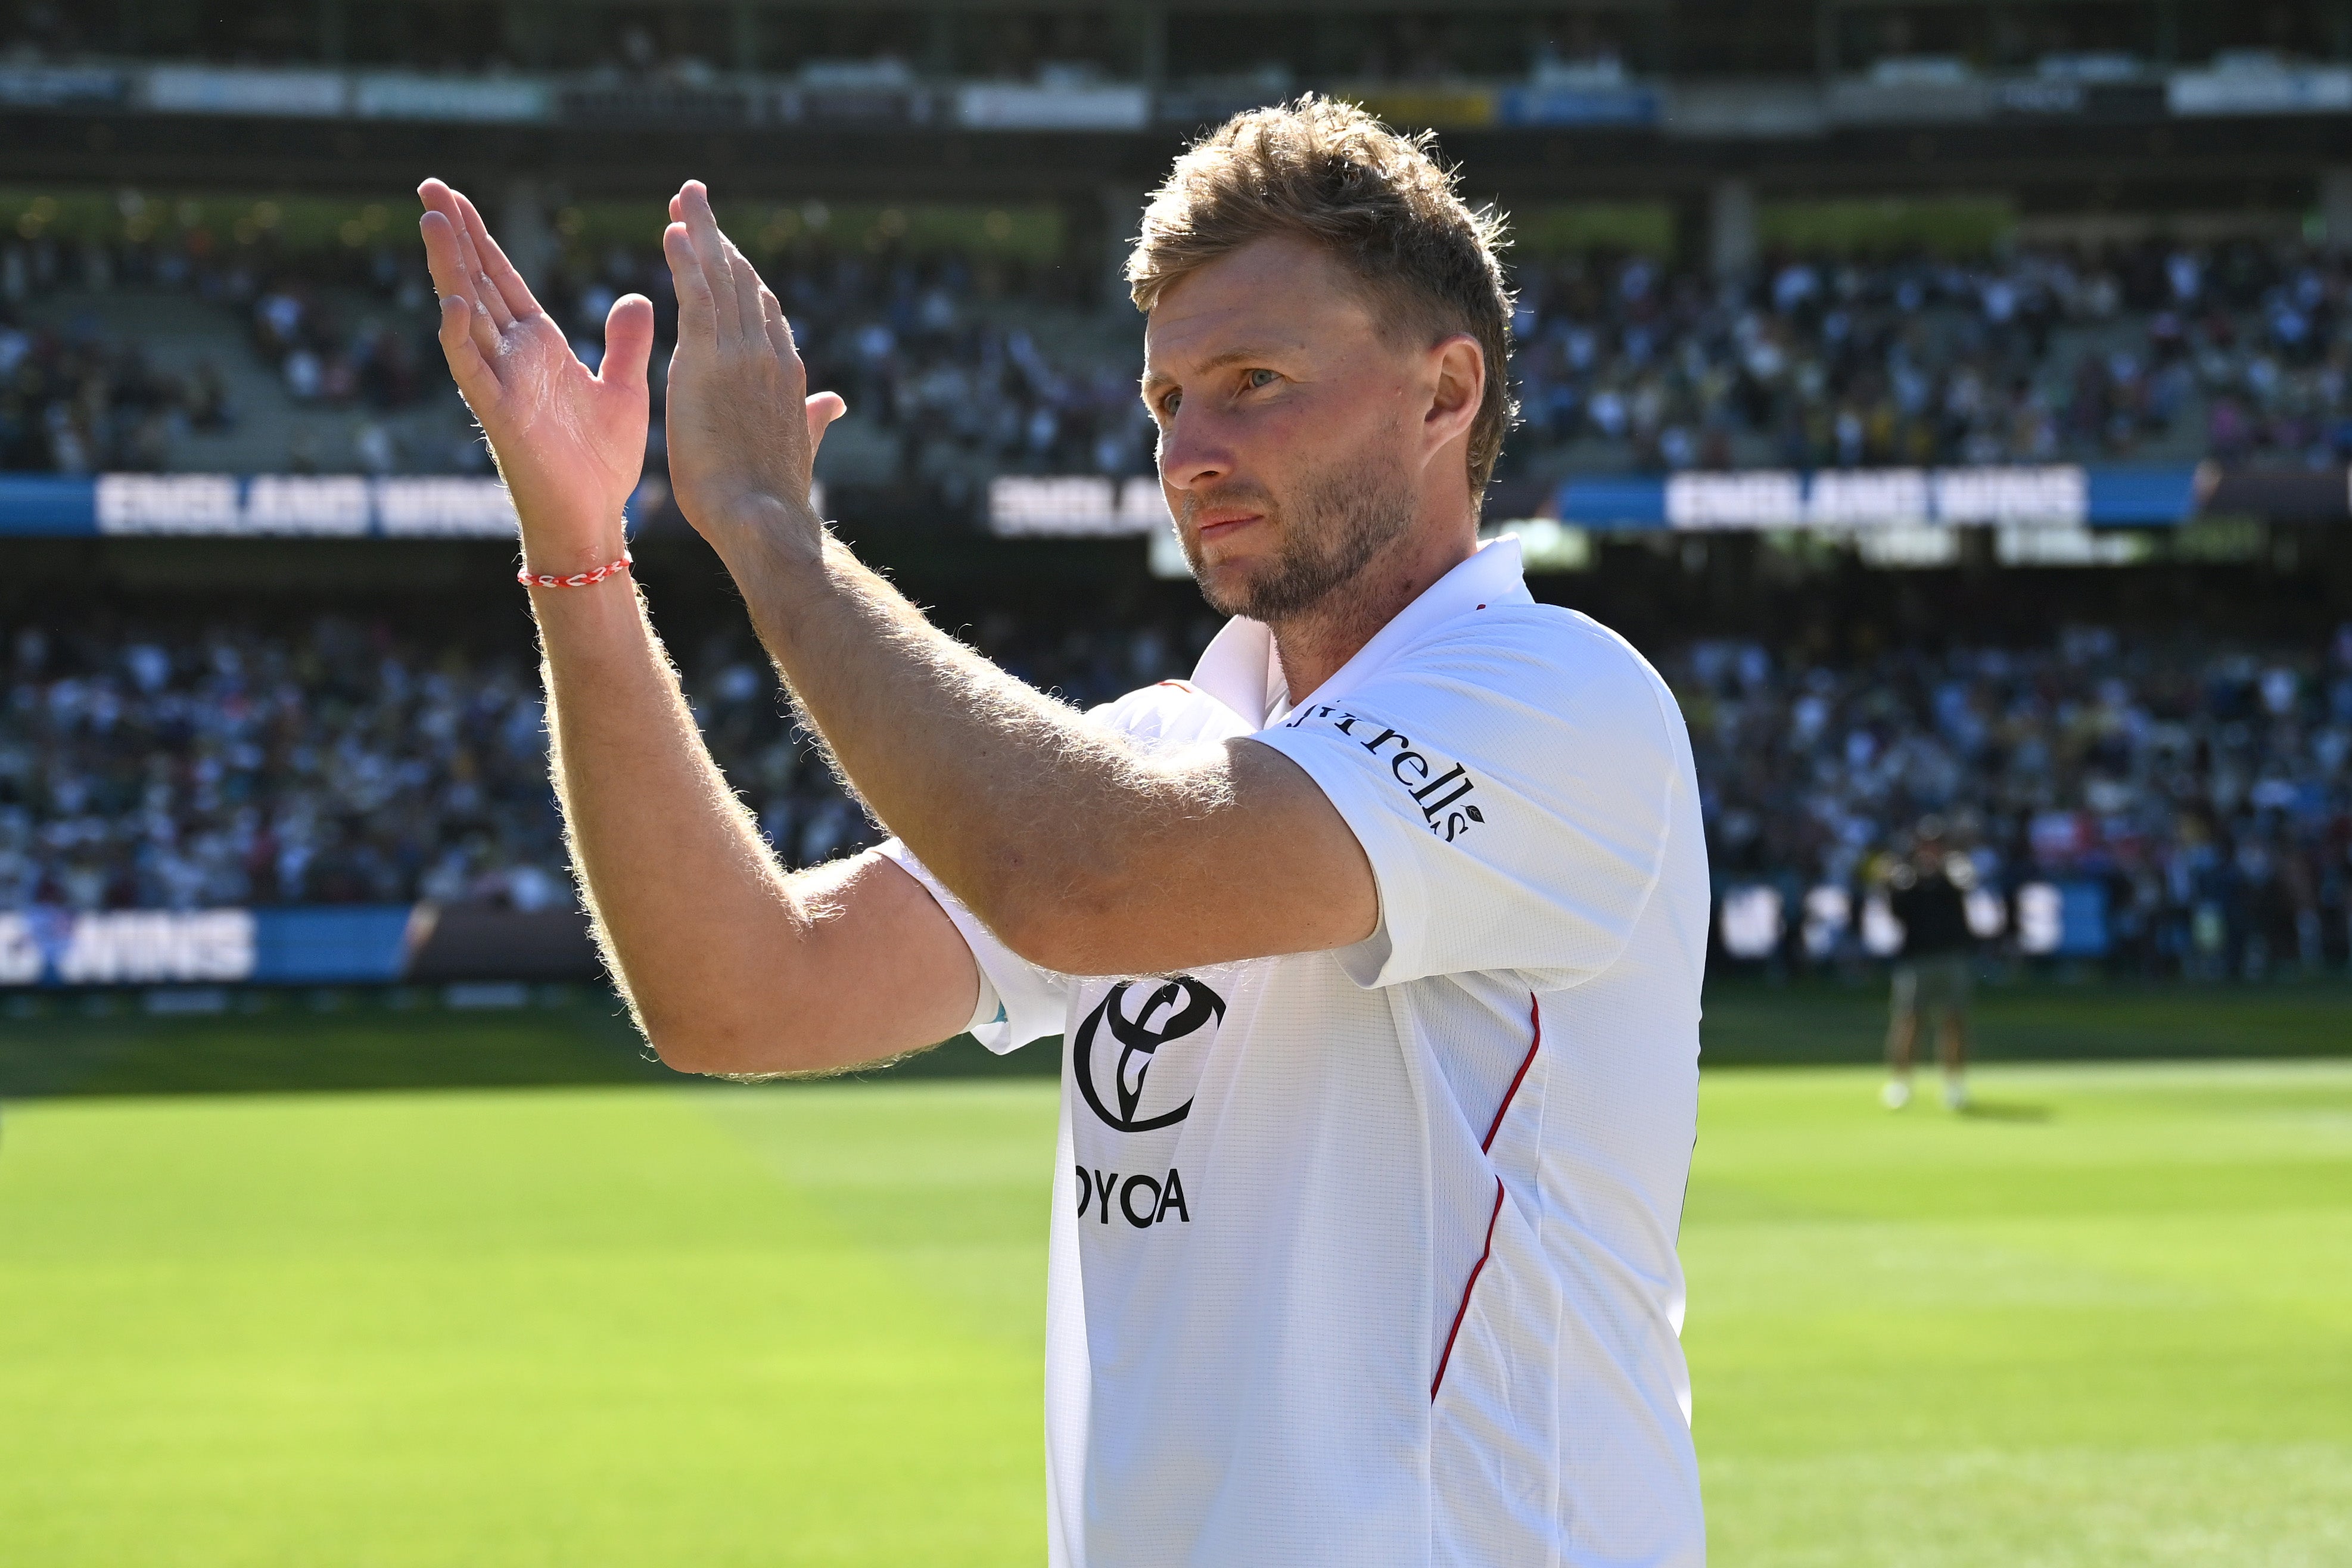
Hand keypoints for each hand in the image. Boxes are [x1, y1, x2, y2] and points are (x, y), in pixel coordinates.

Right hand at [418, 178, 651, 574]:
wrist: (593, 518)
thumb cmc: (600, 461)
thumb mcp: (623, 388)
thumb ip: (625, 342)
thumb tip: (636, 295)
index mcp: (538, 346)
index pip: (502, 279)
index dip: (481, 237)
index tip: (456, 196)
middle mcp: (511, 357)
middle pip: (476, 283)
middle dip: (453, 235)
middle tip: (428, 185)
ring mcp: (501, 383)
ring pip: (466, 315)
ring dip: (449, 270)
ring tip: (433, 222)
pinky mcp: (501, 414)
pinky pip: (473, 371)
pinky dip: (460, 338)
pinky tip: (453, 303)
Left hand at [659, 180, 845, 559]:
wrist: (764, 520)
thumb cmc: (774, 497)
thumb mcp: (798, 447)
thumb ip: (814, 418)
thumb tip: (836, 402)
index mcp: (785, 373)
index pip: (763, 309)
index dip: (741, 273)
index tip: (721, 246)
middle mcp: (767, 355)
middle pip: (743, 281)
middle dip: (718, 237)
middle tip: (695, 198)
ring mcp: (741, 355)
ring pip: (720, 279)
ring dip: (701, 233)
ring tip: (685, 196)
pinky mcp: (709, 362)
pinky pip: (697, 298)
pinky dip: (686, 262)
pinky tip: (673, 232)